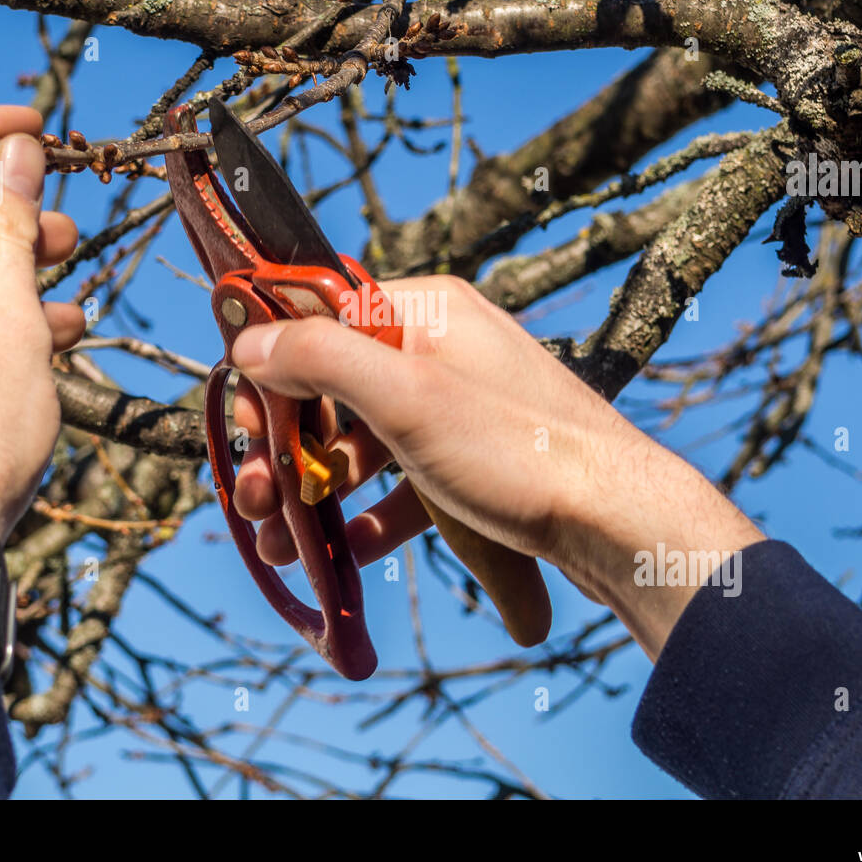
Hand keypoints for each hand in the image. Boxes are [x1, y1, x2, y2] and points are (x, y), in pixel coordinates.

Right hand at [230, 275, 762, 657]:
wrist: (619, 523)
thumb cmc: (518, 452)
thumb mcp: (405, 397)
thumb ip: (321, 358)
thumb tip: (249, 336)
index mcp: (424, 311)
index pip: (319, 318)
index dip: (271, 372)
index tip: (241, 427)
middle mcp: (440, 347)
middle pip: (336, 387)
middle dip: (287, 448)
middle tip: (253, 501)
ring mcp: (459, 402)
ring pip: (367, 438)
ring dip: (319, 489)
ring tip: (283, 542)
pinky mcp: (475, 454)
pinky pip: (406, 475)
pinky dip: (375, 510)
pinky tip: (349, 551)